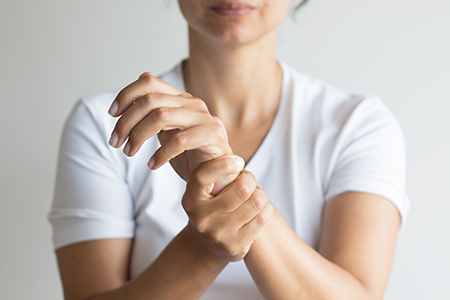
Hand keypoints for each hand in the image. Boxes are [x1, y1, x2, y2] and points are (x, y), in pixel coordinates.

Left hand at [108, 72, 232, 185]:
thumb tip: (138, 84)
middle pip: (150, 101)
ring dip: (138, 135)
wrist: (218, 175)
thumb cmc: (191, 154)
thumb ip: (155, 111)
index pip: (149, 83)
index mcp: (180, 98)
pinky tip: (153, 164)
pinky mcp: (212, 136)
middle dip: (126, 122)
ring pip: (161, 116)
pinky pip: (180, 141)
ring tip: (129, 151)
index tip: (112, 114)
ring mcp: (204, 118)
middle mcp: (192, 103)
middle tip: (115, 142)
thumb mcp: (167, 131)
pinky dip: (161, 154)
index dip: (126, 95)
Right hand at [182, 155, 273, 261]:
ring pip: (256, 202)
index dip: (223, 165)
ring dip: (261, 194)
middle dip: (251, 179)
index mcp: (191, 198)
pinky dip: (266, 209)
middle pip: (241, 188)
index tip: (238, 161)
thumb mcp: (205, 190)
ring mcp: (218, 234)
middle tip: (249, 180)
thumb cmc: (211, 206)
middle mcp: (201, 217)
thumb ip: (215, 173)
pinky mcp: (234, 247)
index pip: (203, 176)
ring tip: (255, 195)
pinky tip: (260, 209)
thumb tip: (229, 151)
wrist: (204, 246)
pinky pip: (262, 219)